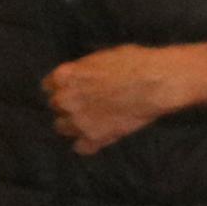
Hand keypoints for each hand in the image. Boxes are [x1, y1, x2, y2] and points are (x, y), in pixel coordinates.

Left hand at [45, 44, 197, 153]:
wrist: (157, 84)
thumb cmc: (137, 63)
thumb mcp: (103, 58)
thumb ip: (85, 71)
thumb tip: (84, 76)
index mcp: (65, 76)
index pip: (49, 85)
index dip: (64, 87)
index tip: (76, 89)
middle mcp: (65, 99)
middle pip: (56, 107)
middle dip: (70, 105)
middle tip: (90, 104)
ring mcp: (78, 120)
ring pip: (62, 128)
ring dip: (75, 125)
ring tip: (94, 121)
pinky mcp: (94, 137)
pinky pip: (81, 148)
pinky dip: (90, 144)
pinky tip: (101, 137)